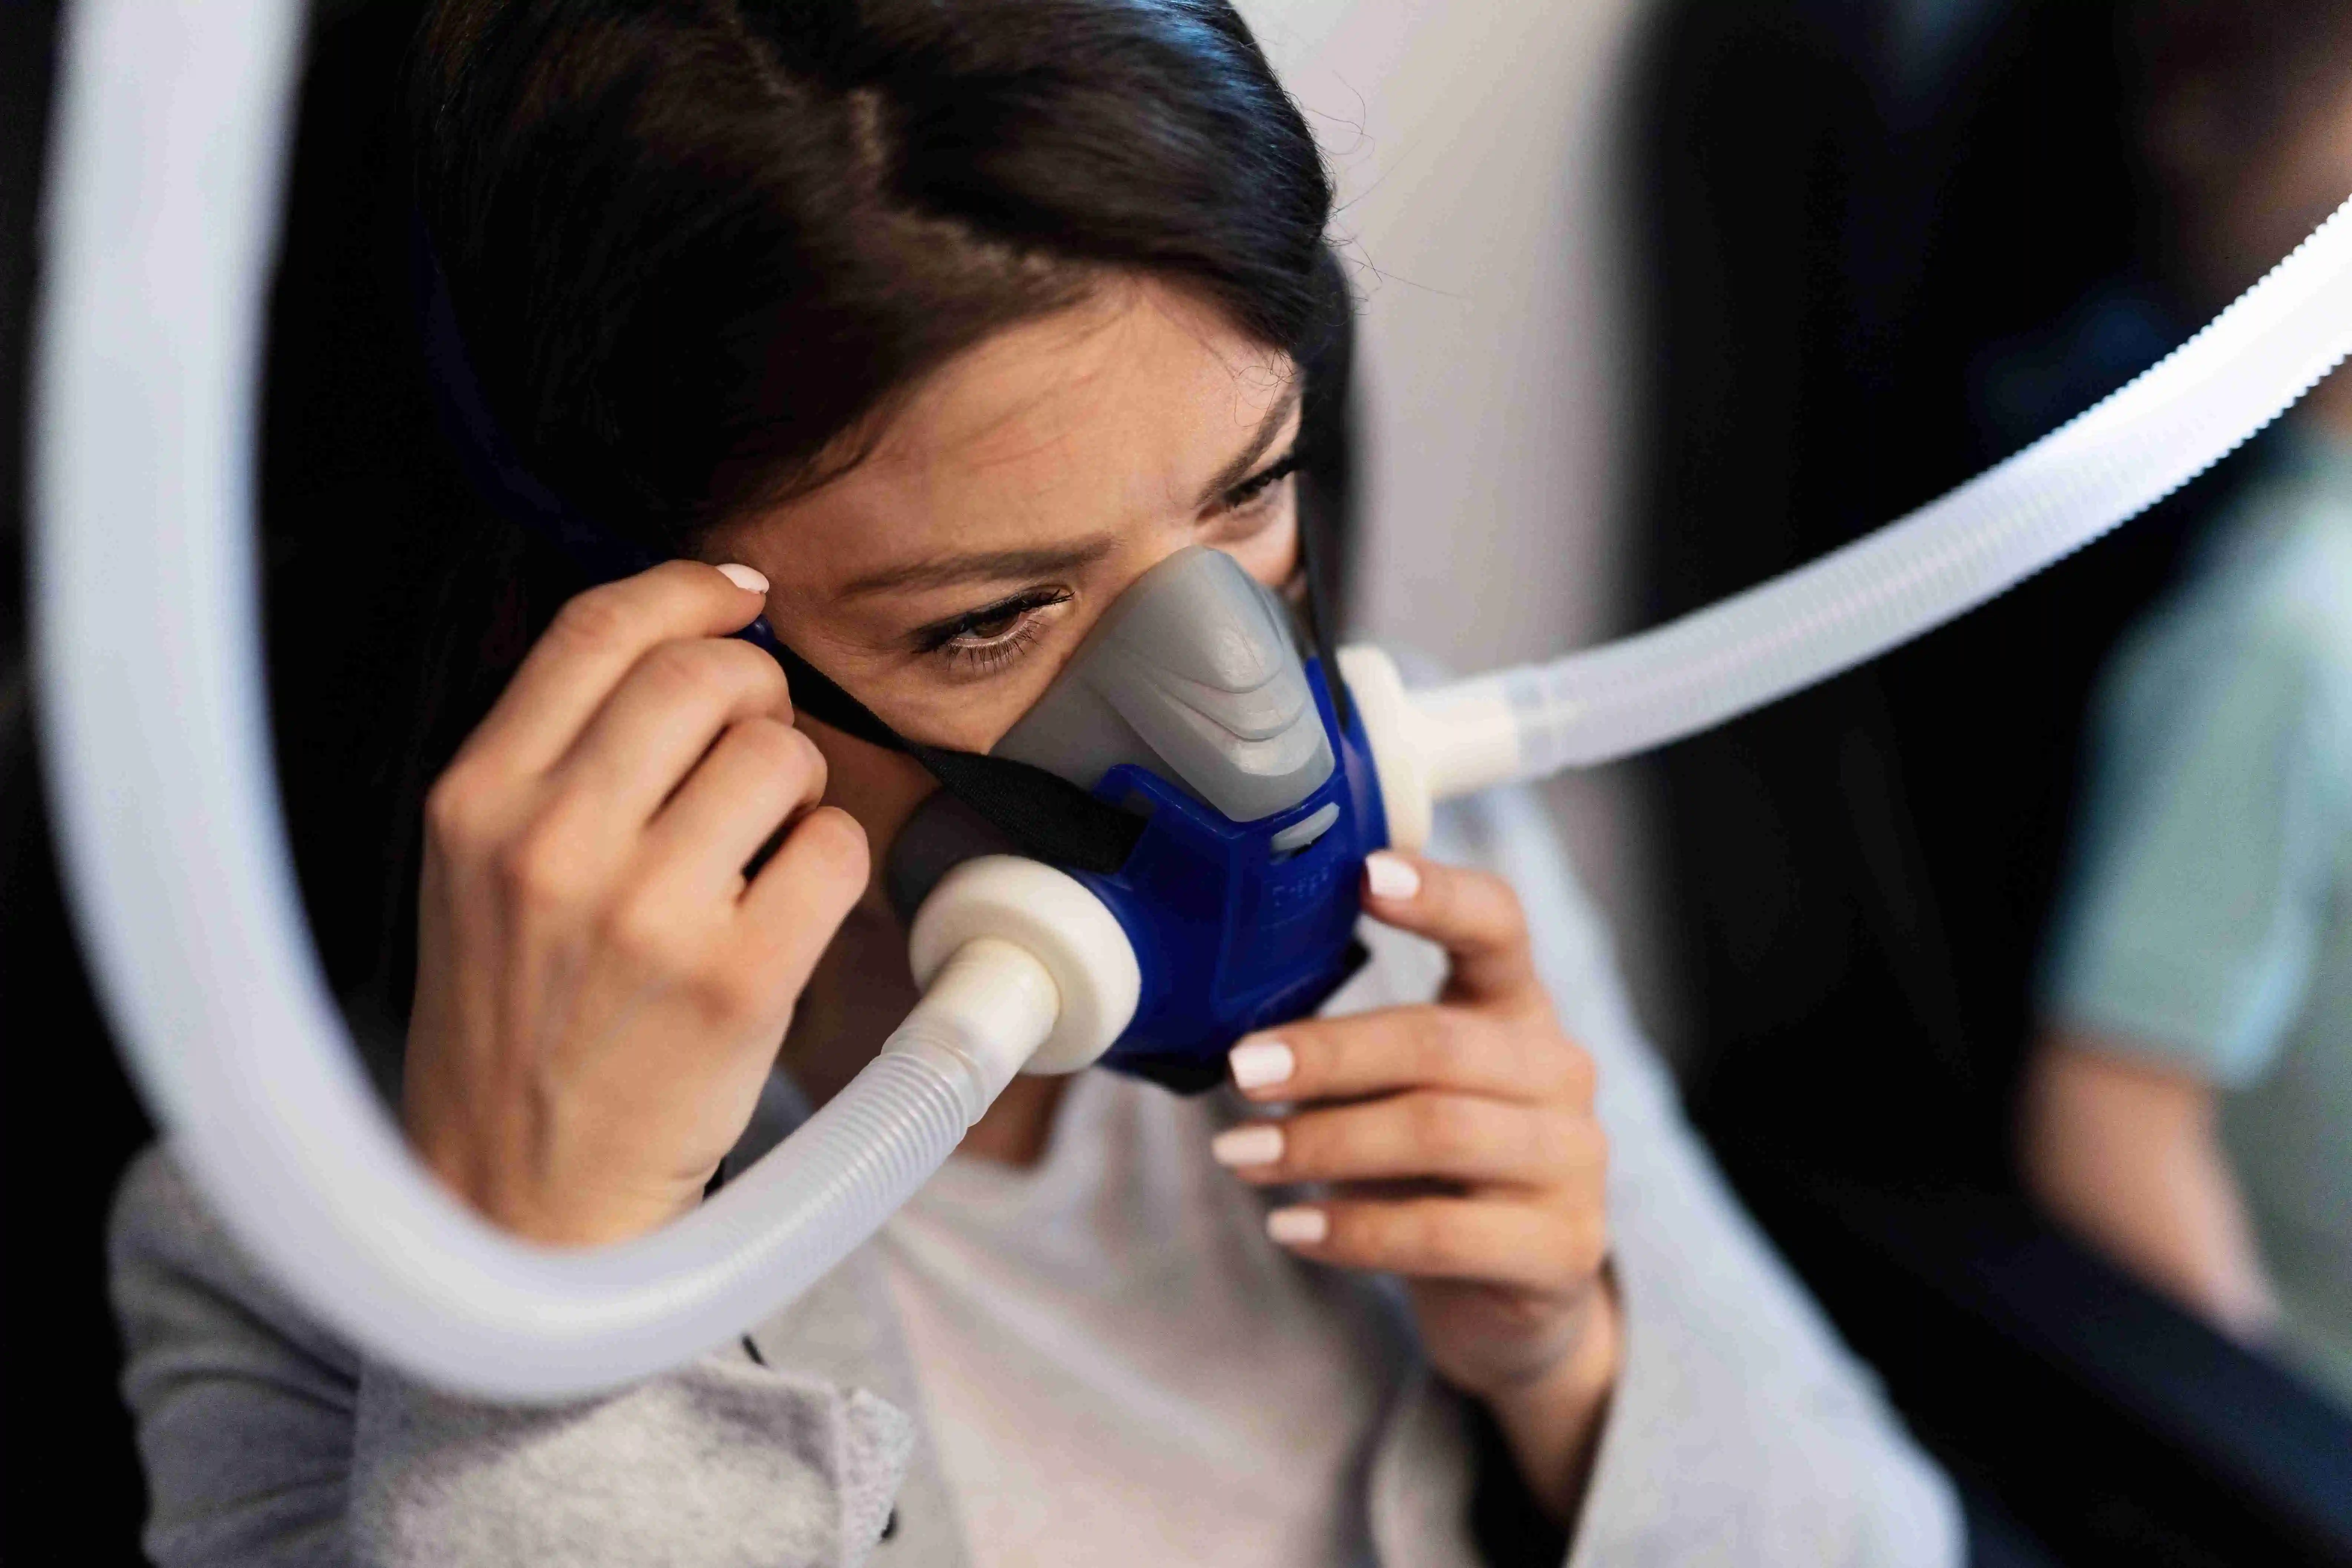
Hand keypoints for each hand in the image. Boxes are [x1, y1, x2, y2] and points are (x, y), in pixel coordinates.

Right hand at [401, 561, 868, 1245]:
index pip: (597, 630)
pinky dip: (835, 862)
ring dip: (801, 787)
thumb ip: (557, 755)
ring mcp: (647, 913)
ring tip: (766, 847)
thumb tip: (689, 637)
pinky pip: (834, 850)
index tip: (741, 596)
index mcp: (477, 802)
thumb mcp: (480, 870)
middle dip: (759, 693)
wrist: (518, 1198)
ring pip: (783, 756)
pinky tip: (792, 905)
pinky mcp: (737, 981)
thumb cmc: (519, 1023)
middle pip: (704, 676)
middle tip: (759, 749)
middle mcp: (551, 845)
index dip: (688, 591)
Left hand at [1214, 849, 1617, 1519]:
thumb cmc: (1430, 1170)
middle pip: (1440, 1041)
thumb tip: (1238, 1036)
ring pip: (1439, 1131)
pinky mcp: (1563, 1248)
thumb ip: (1350, 1053)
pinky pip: (1442, 1233)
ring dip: (1325, 1143)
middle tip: (1241, 1069)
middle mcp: (1559, 1071)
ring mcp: (1573, 1160)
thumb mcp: (1397, 1091)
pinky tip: (1290, 1226)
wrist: (1509, 1294)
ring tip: (1240, 1155)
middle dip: (1329, 1053)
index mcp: (1516, 1008)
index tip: (1364, 873)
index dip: (1438, 895)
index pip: (1497, 925)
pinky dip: (1354, 1230)